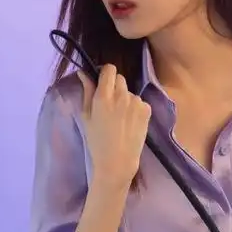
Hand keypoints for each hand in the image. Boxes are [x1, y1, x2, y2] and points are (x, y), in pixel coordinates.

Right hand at [77, 65, 150, 187]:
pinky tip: (130, 122)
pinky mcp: (147, 110)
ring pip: (130, 91)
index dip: (105, 73)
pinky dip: (135, 108)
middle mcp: (121, 95)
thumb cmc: (96, 141)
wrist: (117, 161)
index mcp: (103, 96)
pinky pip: (139, 102)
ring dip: (125, 98)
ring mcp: (136, 102)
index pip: (109, 69)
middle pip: (120, 78)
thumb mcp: (86, 116)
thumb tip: (84, 73)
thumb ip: (87, 92)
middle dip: (114, 86)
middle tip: (110, 103)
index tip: (103, 81)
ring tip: (120, 117)